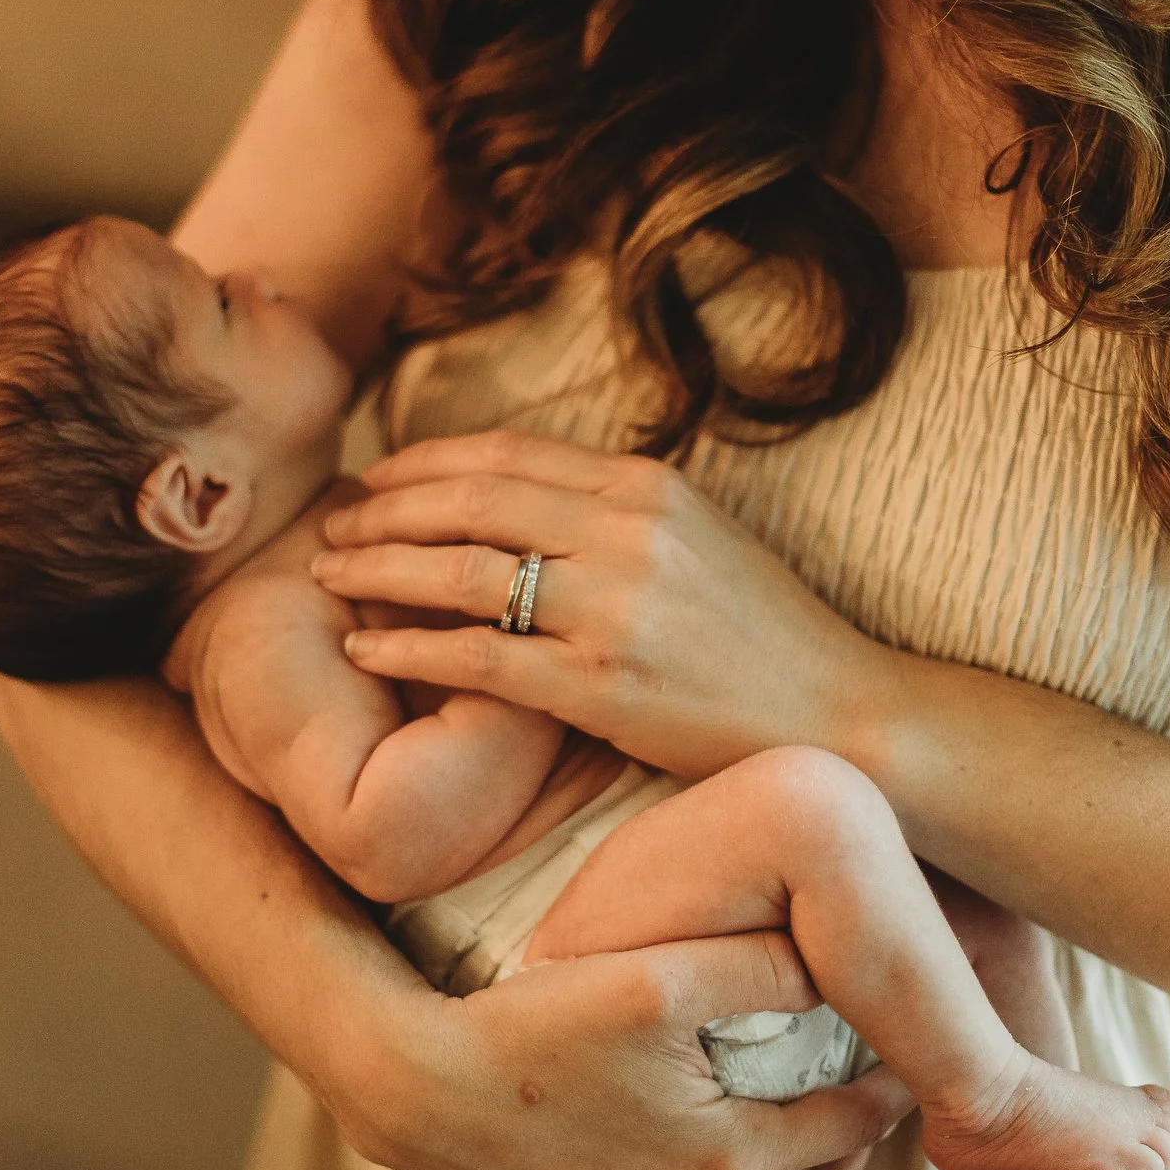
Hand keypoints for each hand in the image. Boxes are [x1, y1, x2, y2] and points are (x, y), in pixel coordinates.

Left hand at [309, 431, 895, 779]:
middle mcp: (624, 533)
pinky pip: (477, 657)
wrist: (840, 715)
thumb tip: (527, 493)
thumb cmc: (766, 635)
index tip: (378, 475)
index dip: (425, 460)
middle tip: (332, 521)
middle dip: (385, 506)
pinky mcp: (601, 686)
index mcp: (645, 486)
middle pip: (469, 500)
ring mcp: (611, 609)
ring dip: (379, 567)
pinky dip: (408, 648)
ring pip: (461, 570)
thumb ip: (617, 509)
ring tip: (330, 574)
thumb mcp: (699, 537)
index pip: (508, 454)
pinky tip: (364, 647)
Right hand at [327, 929, 914, 1169]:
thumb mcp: (656, 975)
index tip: (913, 1037)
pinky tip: (717, 1116)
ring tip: (809, 1095)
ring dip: (798, 1161)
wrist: (418, 1090)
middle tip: (876, 1072)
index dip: (892, 1077)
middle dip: (858, 1133)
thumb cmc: (536, 1025)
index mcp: (729, 1161)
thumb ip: (760, 964)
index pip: (854, 1124)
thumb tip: (838, 952)